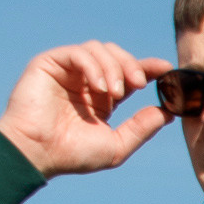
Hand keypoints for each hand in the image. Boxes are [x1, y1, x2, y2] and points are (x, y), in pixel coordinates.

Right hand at [0, 42, 173, 177]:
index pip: (128, 74)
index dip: (148, 67)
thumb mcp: (116, 145)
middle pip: (116, 55)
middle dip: (132, 65)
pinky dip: (94, 65)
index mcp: (101, 98)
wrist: (36, 153)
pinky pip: (78, 52)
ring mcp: (67, 70)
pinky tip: (100, 87)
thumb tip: (168, 113)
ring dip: (113, 66)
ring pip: (99, 49)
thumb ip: (141, 128)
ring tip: (115, 92)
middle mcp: (85, 81)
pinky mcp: (50, 63)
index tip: (166, 68)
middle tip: (139, 82)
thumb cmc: (71, 154)